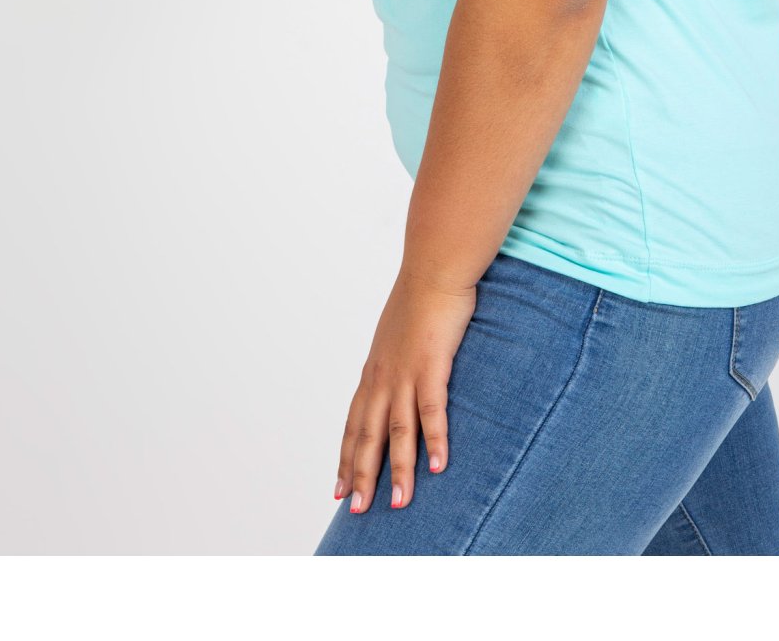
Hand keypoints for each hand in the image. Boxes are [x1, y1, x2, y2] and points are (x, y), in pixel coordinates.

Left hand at [333, 266, 476, 513]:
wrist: (433, 269)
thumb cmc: (419, 300)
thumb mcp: (398, 336)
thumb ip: (396, 362)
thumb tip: (397, 381)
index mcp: (374, 371)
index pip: (354, 422)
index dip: (347, 456)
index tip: (339, 487)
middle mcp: (383, 376)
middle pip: (368, 434)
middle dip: (361, 474)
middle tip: (356, 510)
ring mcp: (406, 372)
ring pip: (398, 430)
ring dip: (397, 469)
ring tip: (396, 504)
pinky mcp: (432, 364)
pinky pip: (432, 409)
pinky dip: (435, 439)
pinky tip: (439, 466)